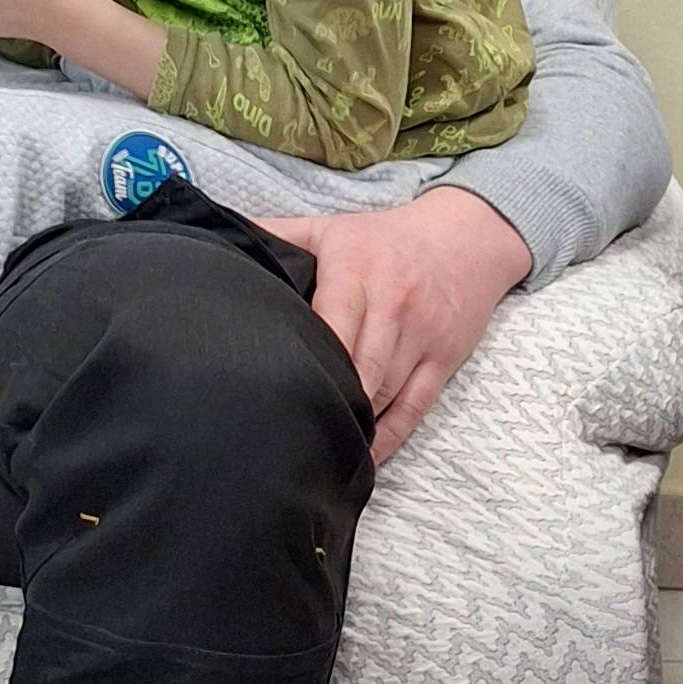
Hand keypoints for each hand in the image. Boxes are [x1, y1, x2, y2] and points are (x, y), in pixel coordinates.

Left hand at [266, 188, 528, 461]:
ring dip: (356, 422)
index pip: (332, 323)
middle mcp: (393, 305)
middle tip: (293, 433)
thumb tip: (215, 241)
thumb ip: (276, 236)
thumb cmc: (386, 239)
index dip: (313, 359)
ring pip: (386, 392)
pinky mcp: (444, 360)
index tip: (280, 388)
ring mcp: (422, 336)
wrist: (467, 237)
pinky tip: (365, 455)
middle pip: (362, 367)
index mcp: (358, 271)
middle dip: (333, 399)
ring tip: (318, 449)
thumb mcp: (330, 228)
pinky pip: (415, 407)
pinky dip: (391, 436)